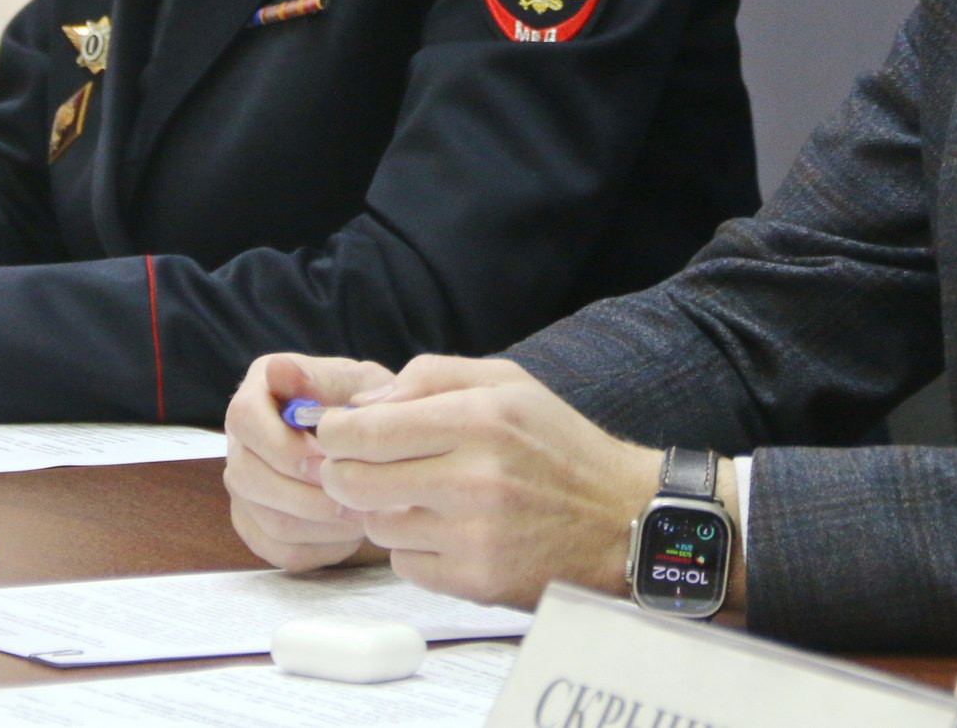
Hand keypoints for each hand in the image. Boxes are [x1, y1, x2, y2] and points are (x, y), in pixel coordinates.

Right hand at [224, 353, 396, 572]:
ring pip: (268, 520)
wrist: (378, 447)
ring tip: (363, 513)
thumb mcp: (357, 381)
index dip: (282, 446)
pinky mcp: (261, 528)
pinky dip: (322, 547)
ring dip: (322, 523)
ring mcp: (246, 490)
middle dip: (306, 493)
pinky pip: (282, 551)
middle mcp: (241, 443)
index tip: (327, 459)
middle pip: (247, 477)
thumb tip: (280, 370)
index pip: (244, 419)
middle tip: (354, 496)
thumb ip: (321, 379)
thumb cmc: (367, 408)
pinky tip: (352, 530)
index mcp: (257, 395)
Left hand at [308, 355, 660, 608]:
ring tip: (420, 497)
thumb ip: (431, 376)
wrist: (623, 520)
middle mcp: (475, 478)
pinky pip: (404, 565)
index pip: (366, 431)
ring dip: (384, 510)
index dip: (333, 433)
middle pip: (354, 482)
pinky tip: (445, 531)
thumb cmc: (560, 446)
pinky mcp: (477, 581)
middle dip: (342, 472)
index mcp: (480, 419)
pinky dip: (413, 549)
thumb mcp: (508, 383)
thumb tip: (363, 405)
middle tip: (358, 466)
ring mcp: (475, 536)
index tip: (335, 433)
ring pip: (376, 525)